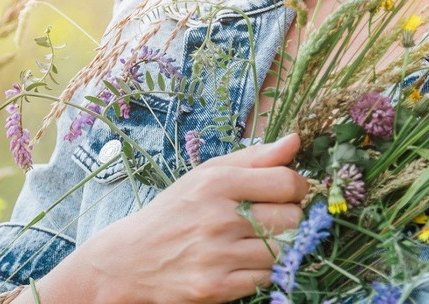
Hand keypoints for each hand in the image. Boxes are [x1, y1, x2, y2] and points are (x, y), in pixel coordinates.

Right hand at [21, 133, 308, 303]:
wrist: (129, 260)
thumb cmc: (175, 211)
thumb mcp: (206, 175)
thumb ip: (254, 158)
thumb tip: (296, 140)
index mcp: (217, 182)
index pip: (286, 182)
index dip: (299, 187)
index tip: (293, 192)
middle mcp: (218, 218)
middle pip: (291, 218)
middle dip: (289, 218)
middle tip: (272, 218)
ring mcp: (217, 255)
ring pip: (281, 250)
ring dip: (276, 246)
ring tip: (254, 240)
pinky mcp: (216, 287)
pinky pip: (265, 278)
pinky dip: (261, 271)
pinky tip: (243, 261)